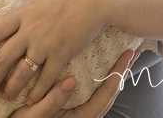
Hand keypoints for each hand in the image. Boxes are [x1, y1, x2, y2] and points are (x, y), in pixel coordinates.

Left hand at [0, 0, 114, 105]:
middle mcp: (30, 30)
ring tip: (9, 96)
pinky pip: (46, 77)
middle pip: (2, 59)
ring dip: (12, 88)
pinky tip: (34, 98)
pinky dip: (38, 90)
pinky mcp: (62, 54)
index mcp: (25, 12)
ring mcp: (45, 44)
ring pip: (21, 73)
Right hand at [8, 50, 138, 117]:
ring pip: (100, 91)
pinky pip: (89, 91)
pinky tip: (96, 63)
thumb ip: (52, 102)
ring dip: (110, 73)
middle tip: (130, 50)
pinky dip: (96, 78)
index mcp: (81, 117)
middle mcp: (82, 115)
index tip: (129, 54)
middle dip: (119, 71)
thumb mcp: (32, 116)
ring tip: (119, 54)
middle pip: (108, 91)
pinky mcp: (71, 108)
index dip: (119, 73)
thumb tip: (71, 82)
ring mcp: (78, 112)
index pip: (107, 93)